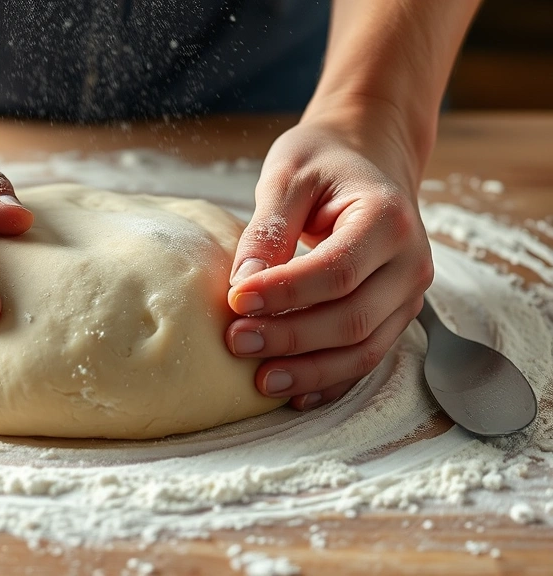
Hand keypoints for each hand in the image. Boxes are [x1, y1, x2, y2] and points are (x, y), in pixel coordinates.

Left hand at [225, 104, 433, 409]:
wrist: (369, 158)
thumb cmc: (324, 162)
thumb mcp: (289, 175)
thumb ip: (268, 227)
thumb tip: (243, 283)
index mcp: (388, 219)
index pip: (338, 270)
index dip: (286, 292)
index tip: (237, 301)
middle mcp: (410, 262)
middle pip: (353, 318)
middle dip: (292, 338)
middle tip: (236, 342)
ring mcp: (408, 294)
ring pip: (365, 349)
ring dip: (310, 370)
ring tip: (259, 381)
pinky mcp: (394, 315)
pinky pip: (367, 358)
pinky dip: (331, 381)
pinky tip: (294, 395)